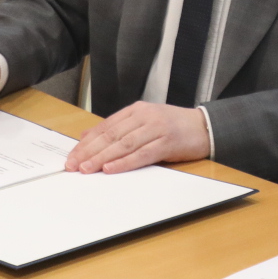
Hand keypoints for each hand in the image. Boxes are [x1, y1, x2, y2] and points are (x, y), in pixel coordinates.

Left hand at [64, 102, 209, 173]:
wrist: (204, 126)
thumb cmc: (172, 126)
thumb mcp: (143, 121)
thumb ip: (117, 128)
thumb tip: (86, 136)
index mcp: (136, 110)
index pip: (105, 127)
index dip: (86, 142)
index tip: (72, 156)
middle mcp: (144, 116)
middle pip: (111, 135)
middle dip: (90, 151)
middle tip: (74, 165)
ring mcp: (156, 128)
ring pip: (124, 144)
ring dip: (103, 158)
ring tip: (87, 168)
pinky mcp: (167, 143)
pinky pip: (142, 154)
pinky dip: (125, 162)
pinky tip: (111, 168)